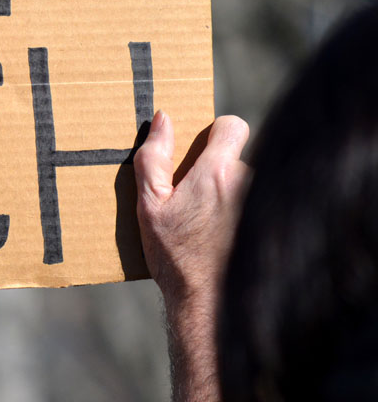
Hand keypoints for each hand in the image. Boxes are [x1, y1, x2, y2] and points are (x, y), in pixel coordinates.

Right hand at [134, 112, 249, 401]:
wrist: (208, 301)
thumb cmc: (174, 254)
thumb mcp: (149, 204)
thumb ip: (154, 157)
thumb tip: (164, 120)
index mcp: (216, 172)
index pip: (232, 126)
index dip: (217, 132)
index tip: (203, 150)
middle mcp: (248, 184)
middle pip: (237, 160)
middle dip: (218, 173)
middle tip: (195, 200)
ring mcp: (264, 204)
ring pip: (247, 185)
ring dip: (231, 196)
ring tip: (210, 224)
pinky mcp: (273, 224)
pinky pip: (259, 205)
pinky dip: (244, 215)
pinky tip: (226, 237)